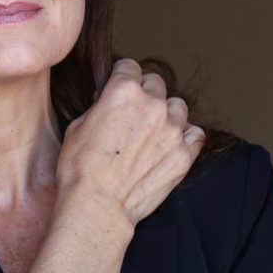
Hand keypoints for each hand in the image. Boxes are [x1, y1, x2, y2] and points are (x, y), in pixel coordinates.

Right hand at [56, 58, 204, 227]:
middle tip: (134, 113)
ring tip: (153, 131)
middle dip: (145, 94)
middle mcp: (152, 105)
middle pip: (156, 84)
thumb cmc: (80, 169)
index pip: (130, 67)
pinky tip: (171, 144)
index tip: (120, 87)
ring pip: (178, 107)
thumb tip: (108, 102)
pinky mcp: (183, 155)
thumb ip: (100, 106)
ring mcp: (172, 130)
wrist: (97, 205)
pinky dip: (185, 136)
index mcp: (123, 91)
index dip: (122, 77)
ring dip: (166, 114)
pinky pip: (195, 134)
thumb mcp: (77, 126)